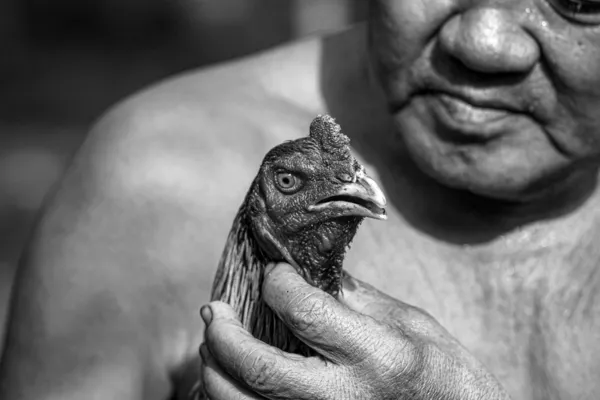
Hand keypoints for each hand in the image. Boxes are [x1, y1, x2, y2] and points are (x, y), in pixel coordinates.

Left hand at [200, 262, 509, 399]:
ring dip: (215, 371)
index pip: (305, 312)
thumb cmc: (447, 378)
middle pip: (259, 367)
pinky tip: (230, 381)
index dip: (277, 283)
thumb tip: (308, 271)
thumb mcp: (413, 325)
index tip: (272, 270)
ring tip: (213, 344)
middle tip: (213, 309)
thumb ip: (356, 299)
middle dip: (223, 333)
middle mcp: (344, 398)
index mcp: (378, 356)